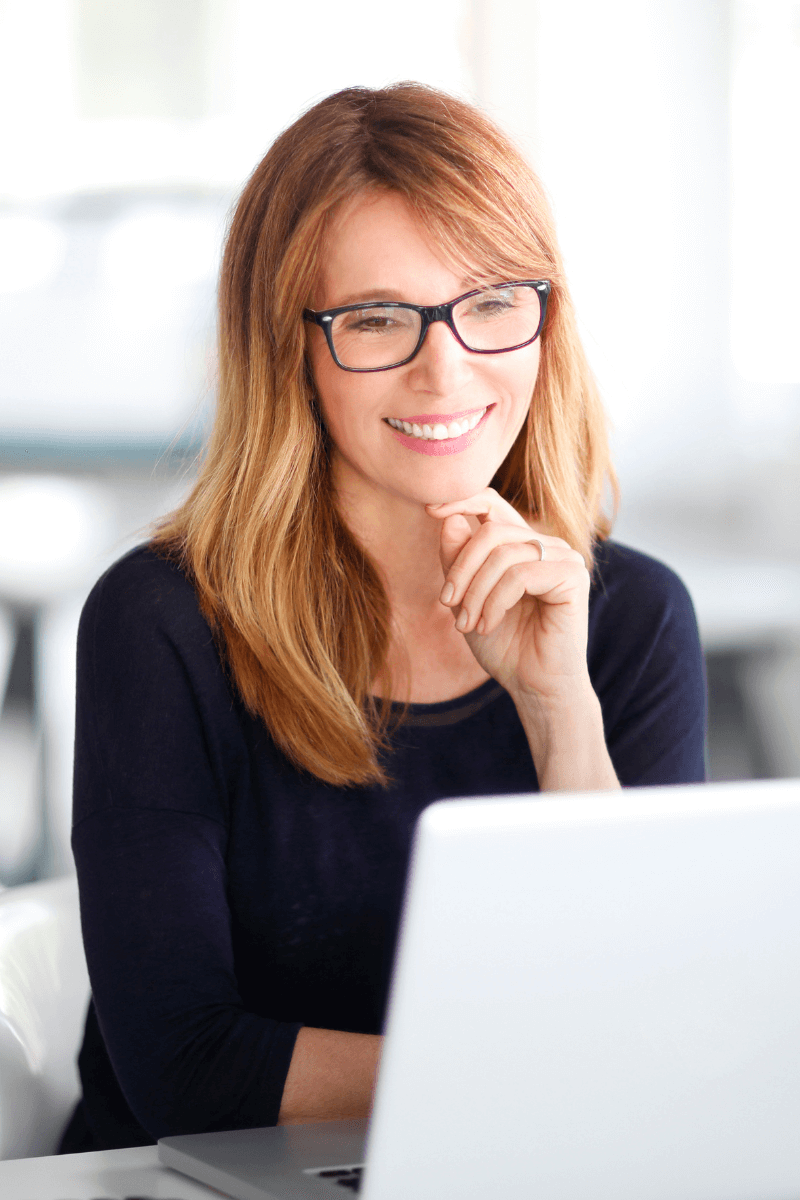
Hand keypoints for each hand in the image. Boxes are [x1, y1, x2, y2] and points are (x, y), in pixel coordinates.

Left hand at [426, 488, 592, 705]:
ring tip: (466, 624)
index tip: (430, 509)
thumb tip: (450, 518)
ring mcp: (564, 558)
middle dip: (461, 567)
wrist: (534, 687)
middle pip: (491, 531)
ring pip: (503, 554)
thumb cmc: (504, 645)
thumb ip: (458, 559)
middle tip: (446, 603)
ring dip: (476, 592)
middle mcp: (547, 545)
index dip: (461, 500)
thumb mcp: (467, 598)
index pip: (492, 504)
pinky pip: (521, 575)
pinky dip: (495, 602)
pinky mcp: (573, 577)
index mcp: (523, 545)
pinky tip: (487, 626)